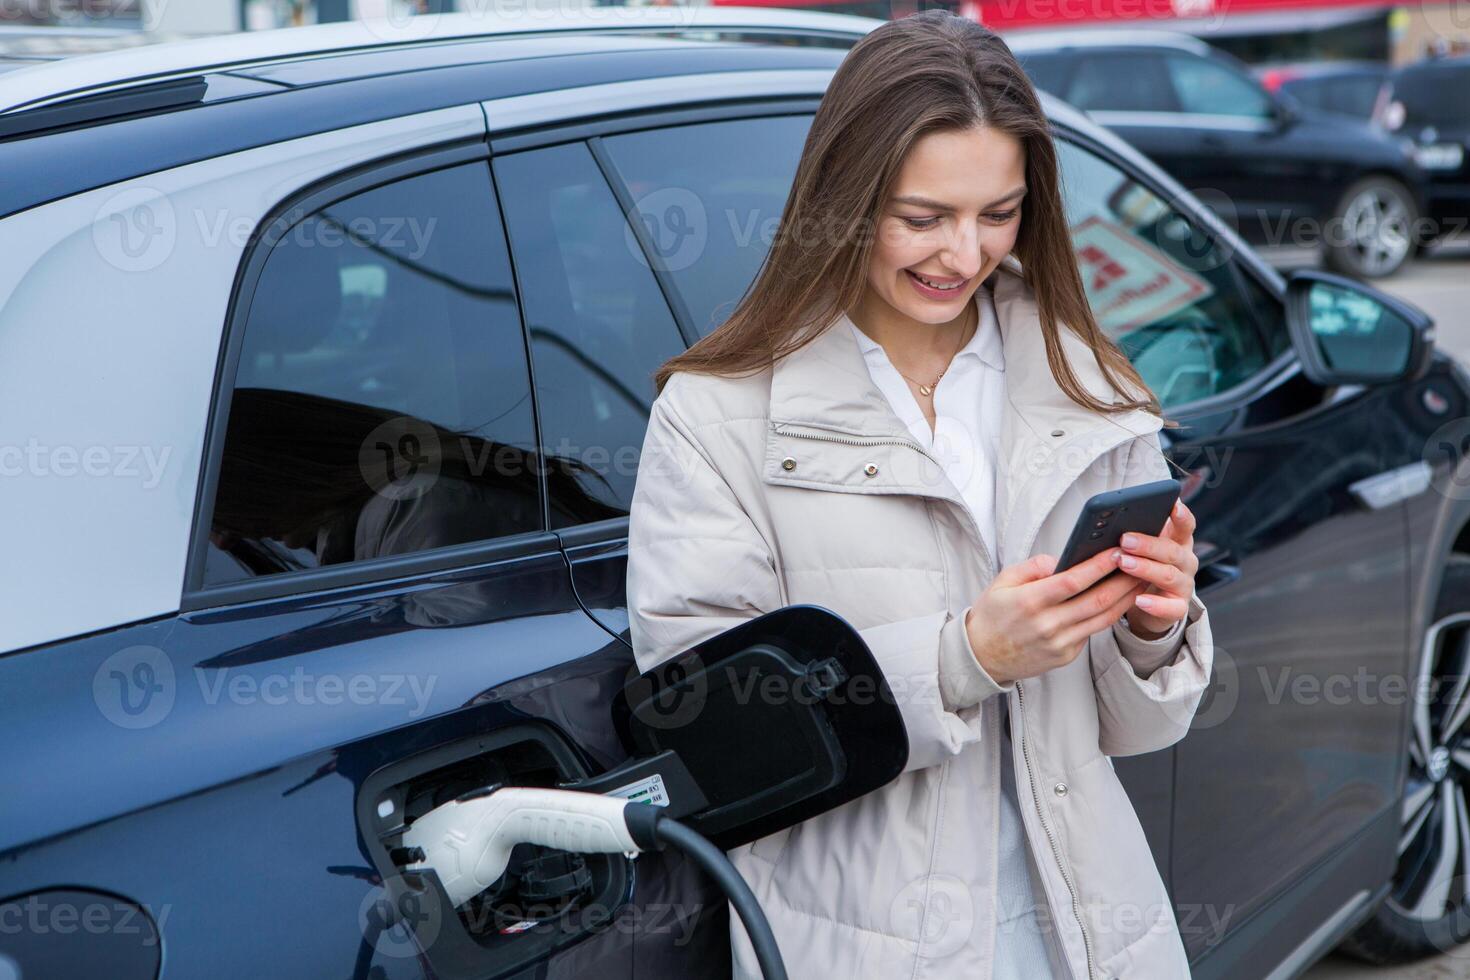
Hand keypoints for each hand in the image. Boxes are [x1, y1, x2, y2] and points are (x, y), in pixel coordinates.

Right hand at [965, 546, 1148, 685]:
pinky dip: (1108, 615)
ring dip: (1125, 598)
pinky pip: (1092, 632)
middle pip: (1097, 600)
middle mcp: (1047, 625)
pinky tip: (1120, 600)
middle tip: (1141, 562)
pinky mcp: (1066, 656)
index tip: (1117, 551)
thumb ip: (1032, 567)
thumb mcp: (1002, 582)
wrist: (982, 657)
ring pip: (1103, 618)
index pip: (1073, 581)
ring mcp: (1059, 644)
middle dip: (1123, 580)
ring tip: (1140, 580)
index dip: (1098, 566)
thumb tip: (1062, 559)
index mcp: (1029, 602)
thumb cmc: (992, 615)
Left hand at [1115, 499, 1198, 636]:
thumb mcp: (1140, 550)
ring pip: (1169, 575)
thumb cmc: (1142, 570)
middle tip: (1125, 540)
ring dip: (1145, 568)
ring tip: (1124, 564)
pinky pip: (1171, 607)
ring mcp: (1184, 585)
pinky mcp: (1178, 608)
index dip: (1181, 516)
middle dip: (1148, 544)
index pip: (1186, 525)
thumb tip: (1107, 521)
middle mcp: (1185, 562)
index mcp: (1178, 542)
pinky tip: (1138, 600)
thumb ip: (1133, 535)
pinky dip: (1155, 604)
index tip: (1173, 505)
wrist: (1149, 605)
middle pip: (1172, 550)